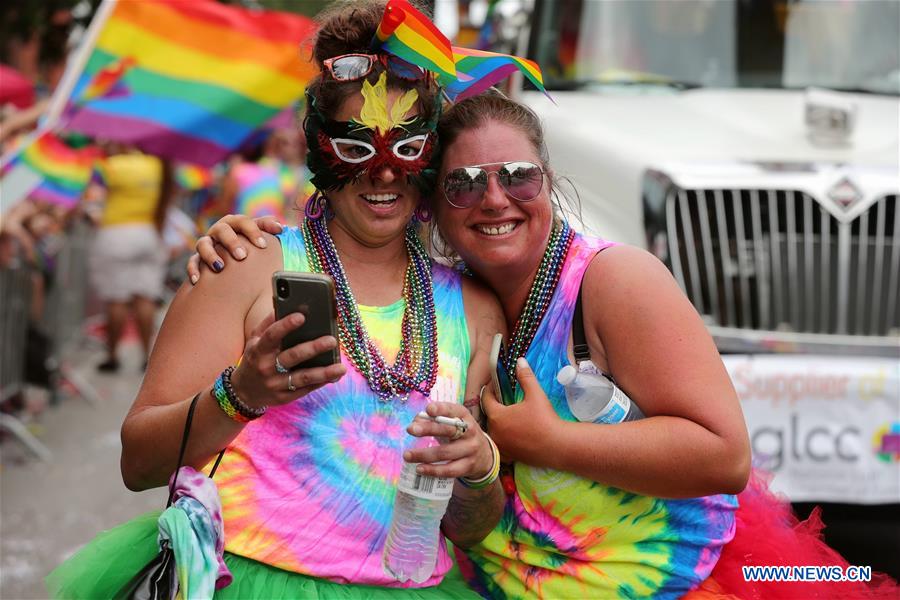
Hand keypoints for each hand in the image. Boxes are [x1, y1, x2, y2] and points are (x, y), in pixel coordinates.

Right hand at [187, 215, 282, 283]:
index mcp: (236, 224)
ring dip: (211, 254)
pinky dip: (194, 269)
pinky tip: (198, 280)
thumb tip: (282, 228)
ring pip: (203, 244)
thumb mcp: (258, 238)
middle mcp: (220, 231)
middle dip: (232, 242)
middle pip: (223, 230)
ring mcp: (207, 244)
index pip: (244, 222)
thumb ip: (268, 230)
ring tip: (220, 267)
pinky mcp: (197, 259)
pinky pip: (192, 262)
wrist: (230, 264)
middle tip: (243, 256)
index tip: (263, 245)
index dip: (253, 231)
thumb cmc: (250, 248)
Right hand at [230, 311, 345, 408]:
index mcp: (258, 350)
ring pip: (302, 378)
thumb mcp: (254, 340)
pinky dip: (322, 382)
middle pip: (292, 357)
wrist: (243, 392)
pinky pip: (306, 389)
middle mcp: (266, 368)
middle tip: (332, 340)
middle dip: (313, 348)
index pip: (271, 336)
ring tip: (341, 367)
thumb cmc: (254, 359)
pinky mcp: (284, 397)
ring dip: (324, 372)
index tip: (301, 316)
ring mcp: (275, 384)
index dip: (285, 325)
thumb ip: (268, 324)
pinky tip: (335, 375)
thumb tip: (285, 304)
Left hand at [404, 402, 493, 479]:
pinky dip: (433, 470)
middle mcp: (470, 432)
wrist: (484, 456)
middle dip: (428, 429)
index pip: (454, 410)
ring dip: (424, 454)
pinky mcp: (467, 467)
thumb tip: (415, 422)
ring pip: (445, 453)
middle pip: (448, 430)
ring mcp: (470, 450)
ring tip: (407, 455)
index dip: (441, 409)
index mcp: (465, 417)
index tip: (428, 409)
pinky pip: (449, 470)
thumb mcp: (452, 424)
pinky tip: (419, 469)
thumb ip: (434, 421)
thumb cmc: (461, 435)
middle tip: (410, 429)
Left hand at [481, 357, 563, 465]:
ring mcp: (502, 446)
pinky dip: (505, 437)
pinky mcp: (509, 456)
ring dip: (499, 422)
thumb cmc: (545, 419)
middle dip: (494, 406)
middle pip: (489, 415)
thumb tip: (520, 361)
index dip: (489, 389)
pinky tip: (514, 433)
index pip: (486, 399)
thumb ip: (525, 377)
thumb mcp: (535, 395)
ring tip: (508, 415)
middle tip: (502, 398)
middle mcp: (495, 432)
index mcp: (497, 416)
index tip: (494, 384)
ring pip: (494, 430)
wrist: (558, 446)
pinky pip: (502, 444)